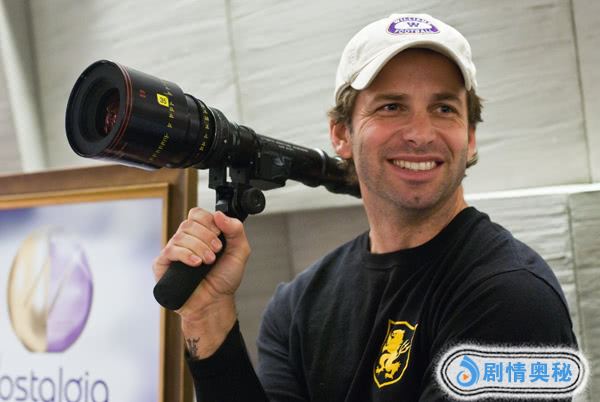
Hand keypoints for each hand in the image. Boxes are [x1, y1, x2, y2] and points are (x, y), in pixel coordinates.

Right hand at [152, 208, 249, 356]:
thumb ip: (235, 230)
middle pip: (189, 223)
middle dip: (206, 237)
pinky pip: (170, 251)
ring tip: (208, 262)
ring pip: (180, 236)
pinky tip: (196, 264)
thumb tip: (219, 214)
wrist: (214, 302)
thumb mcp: (239, 251)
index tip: (219, 236)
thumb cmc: (224, 279)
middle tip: (216, 253)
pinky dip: (185, 255)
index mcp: (201, 233)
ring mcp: (173, 251)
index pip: (197, 214)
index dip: (209, 222)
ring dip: (198, 247)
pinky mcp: (163, 264)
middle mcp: (186, 240)